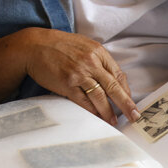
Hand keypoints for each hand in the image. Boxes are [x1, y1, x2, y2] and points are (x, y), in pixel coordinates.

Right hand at [0, 28, 139, 124]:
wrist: (33, 46)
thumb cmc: (59, 46)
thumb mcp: (84, 46)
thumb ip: (99, 60)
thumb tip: (114, 79)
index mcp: (98, 52)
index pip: (118, 74)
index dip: (126, 90)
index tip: (131, 102)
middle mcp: (91, 62)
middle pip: (114, 87)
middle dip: (126, 104)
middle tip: (134, 116)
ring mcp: (79, 73)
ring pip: (100, 97)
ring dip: (108, 111)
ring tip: (114, 121)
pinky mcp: (67, 84)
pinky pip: (83, 101)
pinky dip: (92, 111)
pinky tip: (98, 117)